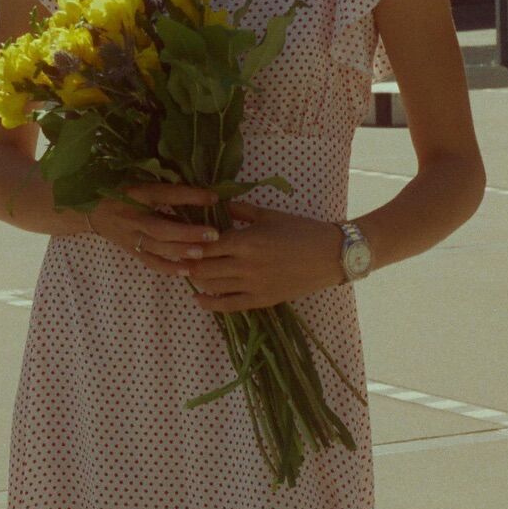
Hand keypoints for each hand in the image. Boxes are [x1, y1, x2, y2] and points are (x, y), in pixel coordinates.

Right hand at [89, 182, 219, 271]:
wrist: (88, 209)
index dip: (189, 196)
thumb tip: (195, 188)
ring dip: (181, 251)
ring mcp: (130, 236)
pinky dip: (169, 268)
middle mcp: (132, 216)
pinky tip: (188, 271)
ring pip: (157, 247)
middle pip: (161, 227)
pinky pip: (151, 262)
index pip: (165, 194)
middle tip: (213, 234)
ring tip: (203, 252)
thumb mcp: (137, 179)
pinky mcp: (130, 250)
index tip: (214, 197)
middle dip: (188, 232)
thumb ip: (161, 185)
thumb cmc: (117, 189)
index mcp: (136, 193)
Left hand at [185, 201, 346, 313]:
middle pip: (204, 267)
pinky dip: (211, 303)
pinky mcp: (262, 300)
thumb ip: (239, 210)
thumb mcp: (268, 214)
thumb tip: (216, 203)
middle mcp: (245, 265)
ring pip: (213, 286)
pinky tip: (199, 299)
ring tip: (187, 272)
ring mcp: (253, 285)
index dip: (189, 243)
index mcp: (246, 240)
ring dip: (196, 280)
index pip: (206, 244)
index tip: (178, 239)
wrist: (329, 255)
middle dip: (188, 262)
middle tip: (178, 256)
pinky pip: (230, 305)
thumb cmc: (300, 229)